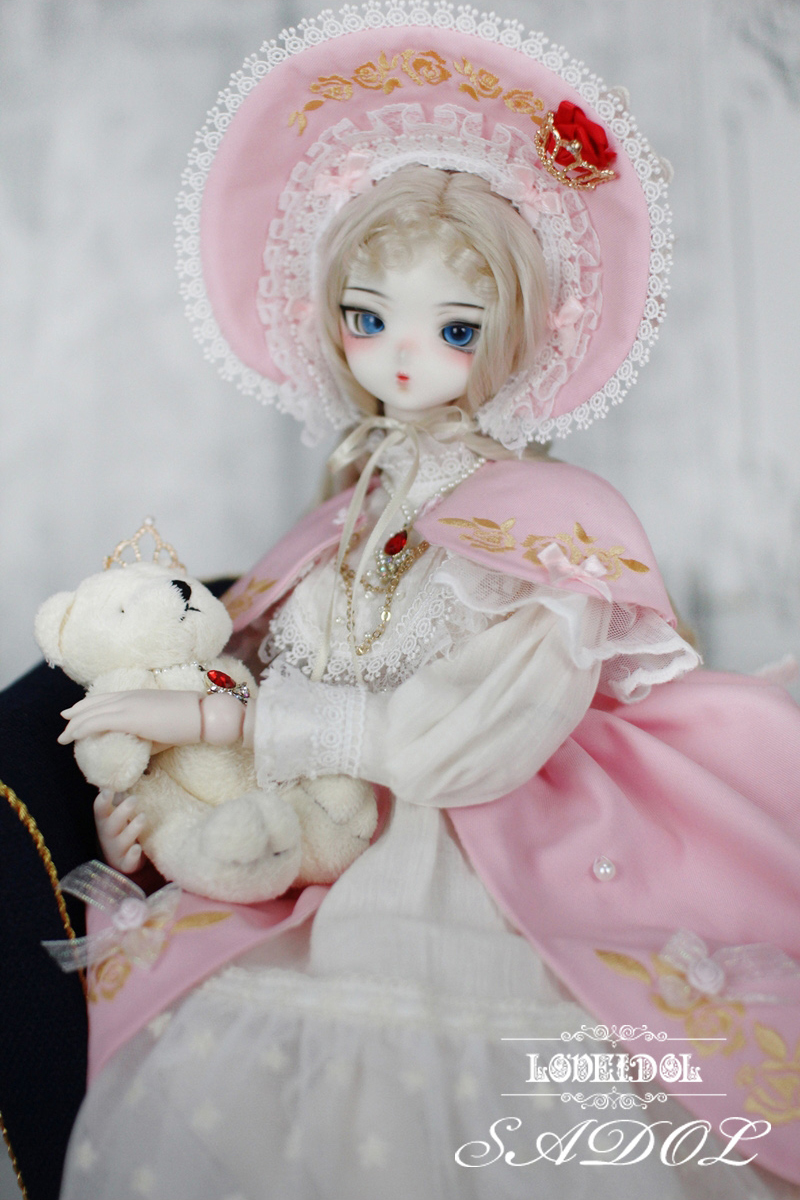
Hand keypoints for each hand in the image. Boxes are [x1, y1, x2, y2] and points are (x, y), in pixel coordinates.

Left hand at [59, 690, 201, 746]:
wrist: (203, 716)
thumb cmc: (187, 723)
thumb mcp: (161, 729)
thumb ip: (144, 737)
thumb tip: (135, 750)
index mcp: (137, 695)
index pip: (105, 698)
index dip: (87, 704)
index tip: (75, 713)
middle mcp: (129, 697)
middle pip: (94, 704)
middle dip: (76, 714)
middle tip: (64, 723)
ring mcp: (128, 705)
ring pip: (91, 713)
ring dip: (74, 725)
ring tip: (63, 737)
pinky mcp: (129, 717)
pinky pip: (97, 722)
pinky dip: (82, 729)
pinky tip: (73, 736)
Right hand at [94, 790, 145, 873]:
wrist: (121, 861)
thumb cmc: (121, 830)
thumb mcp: (117, 815)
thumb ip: (120, 799)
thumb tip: (125, 773)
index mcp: (105, 821)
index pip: (99, 810)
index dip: (102, 801)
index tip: (108, 790)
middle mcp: (108, 836)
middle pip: (111, 824)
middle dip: (122, 812)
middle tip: (134, 799)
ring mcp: (116, 851)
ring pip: (122, 841)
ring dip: (132, 829)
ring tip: (143, 817)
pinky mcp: (126, 864)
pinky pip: (129, 861)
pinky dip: (133, 856)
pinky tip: (138, 848)